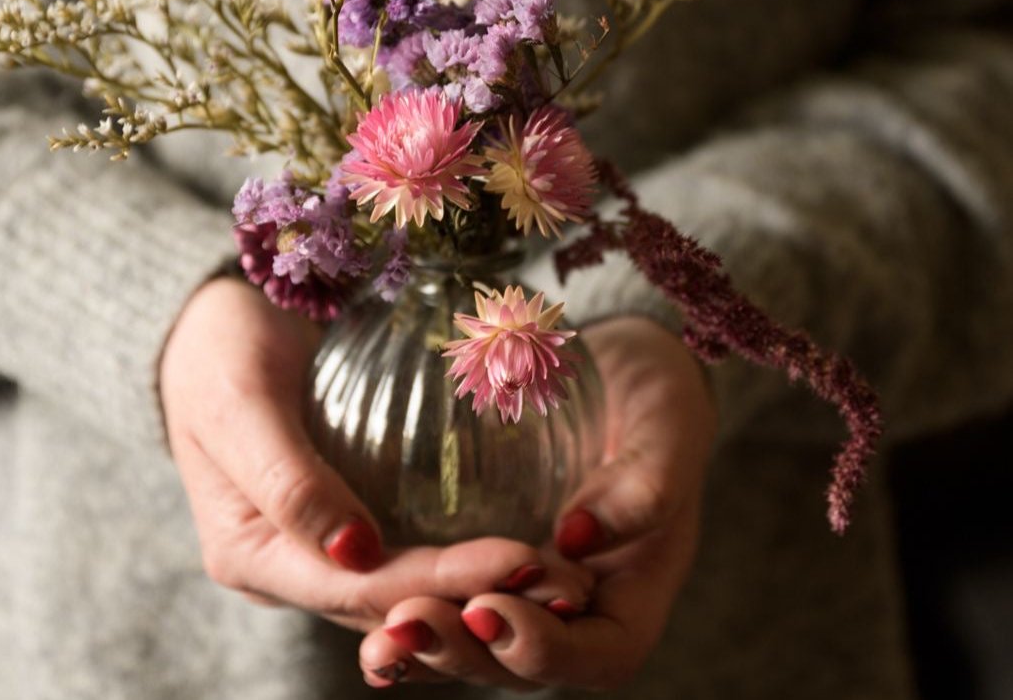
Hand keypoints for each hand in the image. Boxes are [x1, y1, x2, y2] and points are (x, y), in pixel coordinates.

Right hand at [159, 276, 592, 632]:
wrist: (214, 319)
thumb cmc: (217, 352)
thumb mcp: (240, 404)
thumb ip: (287, 480)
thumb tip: (357, 555)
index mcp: (253, 554)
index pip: (359, 586)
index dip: (440, 582)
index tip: (518, 559)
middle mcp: (291, 563)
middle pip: (393, 595)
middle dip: (475, 593)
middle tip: (562, 576)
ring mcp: (323, 537)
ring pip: (407, 576)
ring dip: (478, 579)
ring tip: (559, 567)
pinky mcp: (351, 503)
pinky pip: (411, 533)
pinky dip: (461, 537)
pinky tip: (522, 525)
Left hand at [358, 315, 716, 687]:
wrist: (622, 372)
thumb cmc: (657, 397)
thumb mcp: (667, 426)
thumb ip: (644, 483)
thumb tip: (576, 539)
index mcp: (634, 591)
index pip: (599, 653)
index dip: (544, 649)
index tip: (488, 610)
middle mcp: (581, 604)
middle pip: (524, 660)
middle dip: (464, 651)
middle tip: (408, 622)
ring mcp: (532, 585)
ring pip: (479, 636)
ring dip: (429, 640)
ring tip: (380, 628)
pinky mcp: (490, 555)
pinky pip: (452, 591)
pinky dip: (410, 601)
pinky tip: (364, 592)